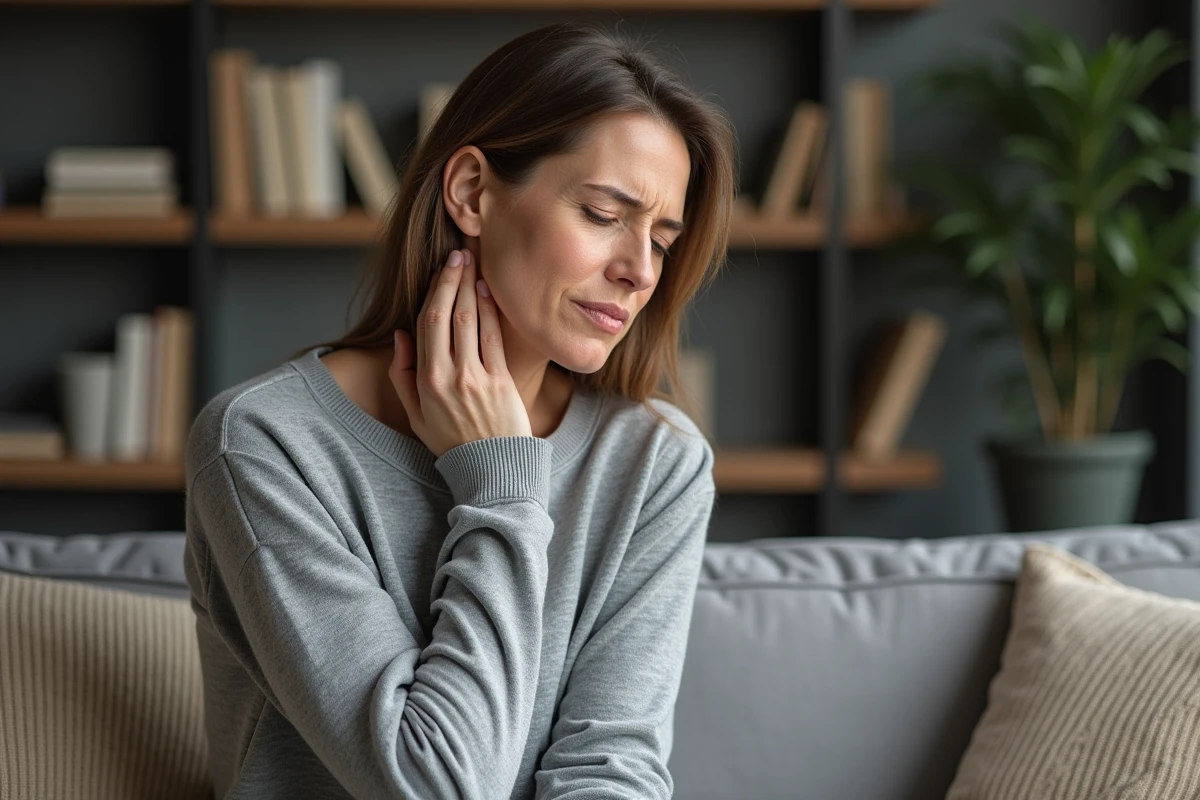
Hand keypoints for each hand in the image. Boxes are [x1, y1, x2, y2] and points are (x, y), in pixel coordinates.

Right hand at [390, 248, 532, 457]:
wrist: (492, 470)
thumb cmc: (452, 442)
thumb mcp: (415, 415)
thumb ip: (403, 375)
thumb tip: (401, 334)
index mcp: (426, 380)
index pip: (426, 324)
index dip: (433, 292)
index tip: (440, 270)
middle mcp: (450, 375)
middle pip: (447, 314)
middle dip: (452, 279)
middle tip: (458, 254)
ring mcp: (477, 377)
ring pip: (471, 320)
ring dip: (472, 288)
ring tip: (474, 264)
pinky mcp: (502, 381)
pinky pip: (494, 338)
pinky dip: (491, 311)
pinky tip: (489, 292)